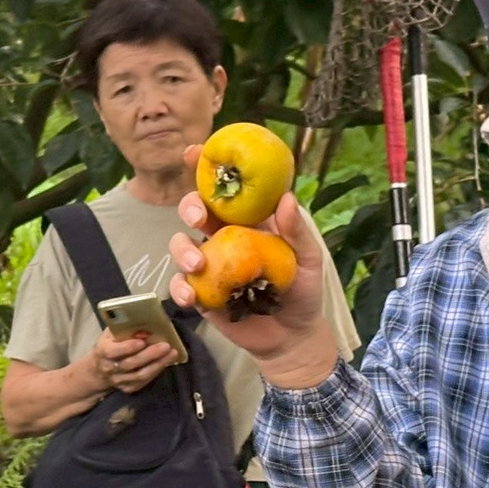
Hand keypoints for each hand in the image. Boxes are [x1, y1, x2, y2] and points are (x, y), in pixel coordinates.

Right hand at [90, 327, 175, 395]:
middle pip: (131, 363)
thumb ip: (123, 329)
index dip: (128, 347)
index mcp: (103, 351)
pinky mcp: (129, 388)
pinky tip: (166, 362)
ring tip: (172, 354)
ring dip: (158, 364)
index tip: (142, 342)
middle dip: (150, 355)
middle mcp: (110, 368)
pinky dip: (156, 371)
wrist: (99, 371)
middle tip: (166, 346)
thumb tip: (144, 328)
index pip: (113, 351)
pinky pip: (144, 381)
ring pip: (140, 375)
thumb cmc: (109, 345)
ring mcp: (119, 380)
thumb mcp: (110, 334)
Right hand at [168, 188, 336, 389]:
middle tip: (199, 217)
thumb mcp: (308, 259)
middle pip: (194, 211)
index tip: (194, 152)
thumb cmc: (303, 290)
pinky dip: (180, 289)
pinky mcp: (201, 296)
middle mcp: (222, 238)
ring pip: (180, 245)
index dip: (204, 168)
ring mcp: (209, 266)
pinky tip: (190, 296)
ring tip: (197, 263)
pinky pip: (181, 286)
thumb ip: (297, 231)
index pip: (223, 189)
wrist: (294, 335)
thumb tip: (288, 198)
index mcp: (246, 222)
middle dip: (189, 207)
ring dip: (182, 249)